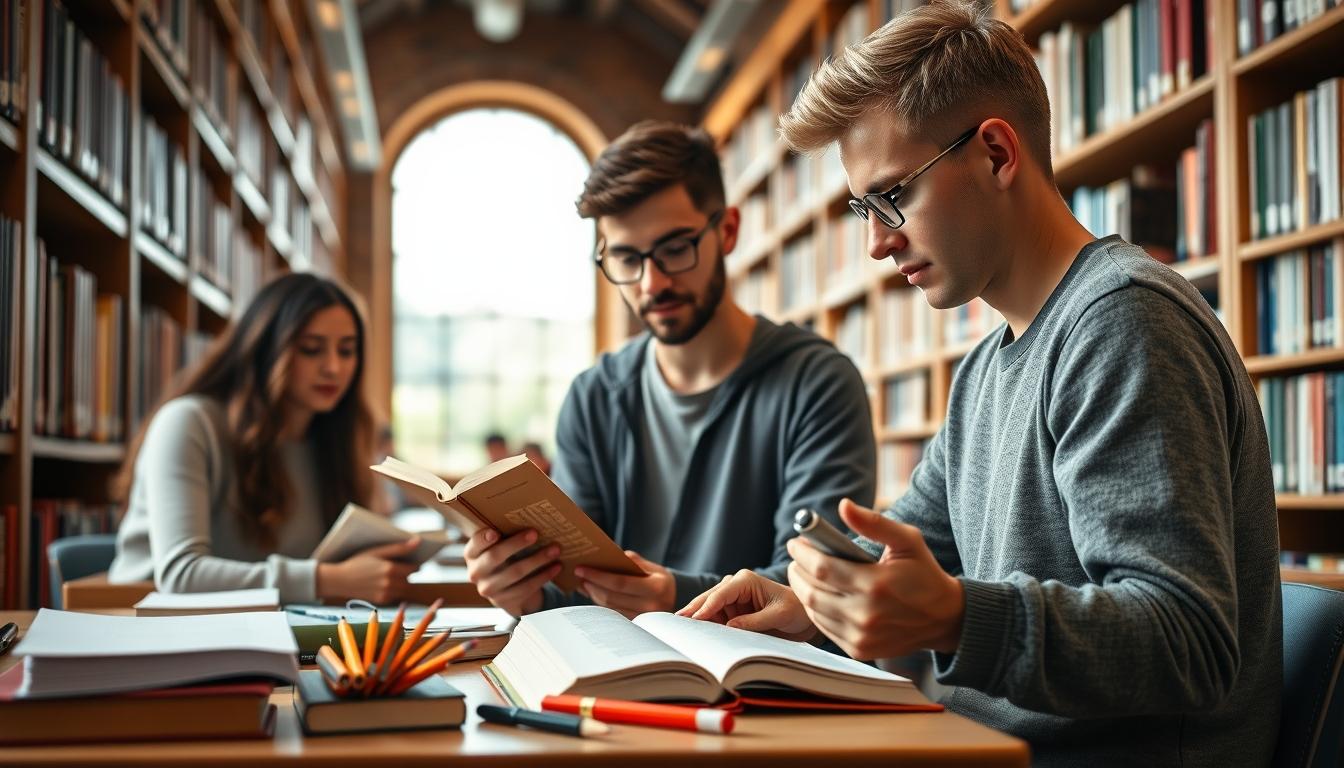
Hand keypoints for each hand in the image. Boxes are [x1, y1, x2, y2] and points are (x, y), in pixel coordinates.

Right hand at [316, 537, 420, 603]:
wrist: (340, 581)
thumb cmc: (357, 562)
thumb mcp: (377, 551)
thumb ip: (399, 548)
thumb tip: (418, 541)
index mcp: (390, 569)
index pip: (414, 568)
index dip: (414, 564)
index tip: (410, 561)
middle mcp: (390, 583)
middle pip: (410, 579)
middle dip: (407, 574)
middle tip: (399, 567)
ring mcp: (386, 594)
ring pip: (404, 588)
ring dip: (401, 582)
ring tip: (390, 575)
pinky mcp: (382, 601)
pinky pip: (396, 595)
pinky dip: (393, 589)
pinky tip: (383, 583)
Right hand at [463, 528, 560, 616]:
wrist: (509, 590)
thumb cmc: (506, 558)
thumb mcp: (500, 546)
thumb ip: (505, 534)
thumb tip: (530, 516)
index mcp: (472, 554)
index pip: (474, 544)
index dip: (483, 539)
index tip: (496, 532)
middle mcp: (476, 573)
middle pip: (495, 557)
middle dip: (516, 544)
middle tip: (535, 533)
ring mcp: (489, 589)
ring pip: (515, 573)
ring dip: (537, 560)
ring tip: (555, 549)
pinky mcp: (505, 601)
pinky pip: (526, 587)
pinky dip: (544, 575)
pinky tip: (556, 566)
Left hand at [574, 552, 673, 618]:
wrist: (675, 600)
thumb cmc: (660, 580)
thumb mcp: (653, 567)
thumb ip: (632, 561)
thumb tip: (608, 556)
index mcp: (656, 588)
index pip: (620, 582)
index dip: (598, 576)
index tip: (581, 569)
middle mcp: (651, 607)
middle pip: (611, 597)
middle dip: (592, 584)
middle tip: (578, 574)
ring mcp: (642, 620)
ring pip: (609, 607)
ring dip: (593, 594)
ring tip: (583, 582)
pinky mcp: (635, 625)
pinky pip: (612, 613)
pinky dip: (600, 602)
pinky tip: (591, 592)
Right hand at [677, 569, 817, 641]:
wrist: (802, 616)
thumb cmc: (795, 610)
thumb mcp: (777, 615)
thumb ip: (754, 621)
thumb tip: (730, 627)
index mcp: (746, 580)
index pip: (721, 593)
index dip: (706, 607)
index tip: (693, 619)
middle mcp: (735, 586)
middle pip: (708, 599)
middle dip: (693, 610)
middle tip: (675, 623)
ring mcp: (731, 598)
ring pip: (708, 609)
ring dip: (698, 620)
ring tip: (681, 632)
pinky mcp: (731, 611)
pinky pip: (715, 618)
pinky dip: (706, 627)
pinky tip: (695, 635)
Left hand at [786, 498, 963, 659]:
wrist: (944, 618)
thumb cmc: (924, 573)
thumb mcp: (907, 540)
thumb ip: (874, 522)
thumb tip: (843, 505)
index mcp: (875, 584)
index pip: (822, 568)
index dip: (803, 553)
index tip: (795, 542)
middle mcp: (865, 614)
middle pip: (812, 591)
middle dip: (797, 570)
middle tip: (795, 557)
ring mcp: (861, 636)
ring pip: (814, 610)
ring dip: (802, 589)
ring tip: (802, 573)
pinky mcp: (860, 650)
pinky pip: (824, 628)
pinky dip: (815, 609)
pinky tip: (817, 595)